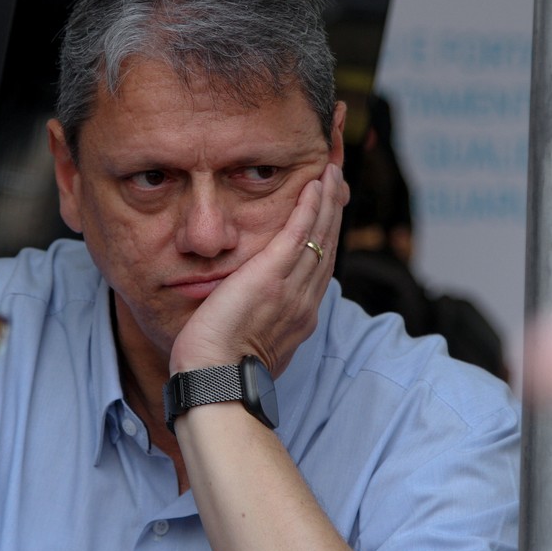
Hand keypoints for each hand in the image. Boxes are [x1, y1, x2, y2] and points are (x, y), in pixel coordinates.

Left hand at [170, 163, 348, 376]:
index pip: (319, 267)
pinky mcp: (272, 275)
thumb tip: (251, 319)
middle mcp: (304, 300)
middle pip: (327, 245)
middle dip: (333, 210)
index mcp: (299, 317)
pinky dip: (310, 207)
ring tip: (330, 171)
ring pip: (319, 234)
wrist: (214, 380)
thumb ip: (258, 324)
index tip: (328, 213)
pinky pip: (299, 232)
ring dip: (327, 199)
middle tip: (336, 180)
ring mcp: (291, 287)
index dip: (326, 236)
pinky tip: (315, 185)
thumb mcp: (248, 345)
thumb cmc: (219, 370)